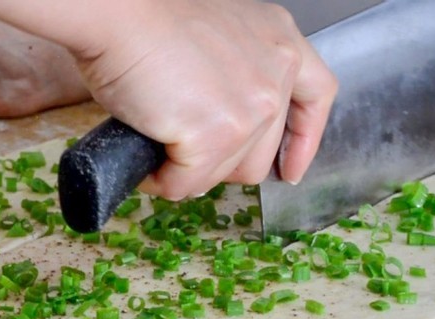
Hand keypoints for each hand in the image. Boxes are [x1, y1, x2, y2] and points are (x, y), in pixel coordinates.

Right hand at [72, 0, 336, 196]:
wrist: (117, 18)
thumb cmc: (146, 22)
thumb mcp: (216, 38)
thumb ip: (236, 76)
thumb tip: (222, 134)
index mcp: (278, 39)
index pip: (317, 95)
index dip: (304, 139)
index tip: (291, 169)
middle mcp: (275, 73)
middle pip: (262, 155)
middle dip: (221, 163)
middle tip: (185, 149)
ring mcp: (250, 109)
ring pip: (226, 175)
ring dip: (189, 172)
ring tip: (159, 143)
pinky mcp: (216, 137)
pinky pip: (187, 184)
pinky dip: (161, 179)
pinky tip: (146, 156)